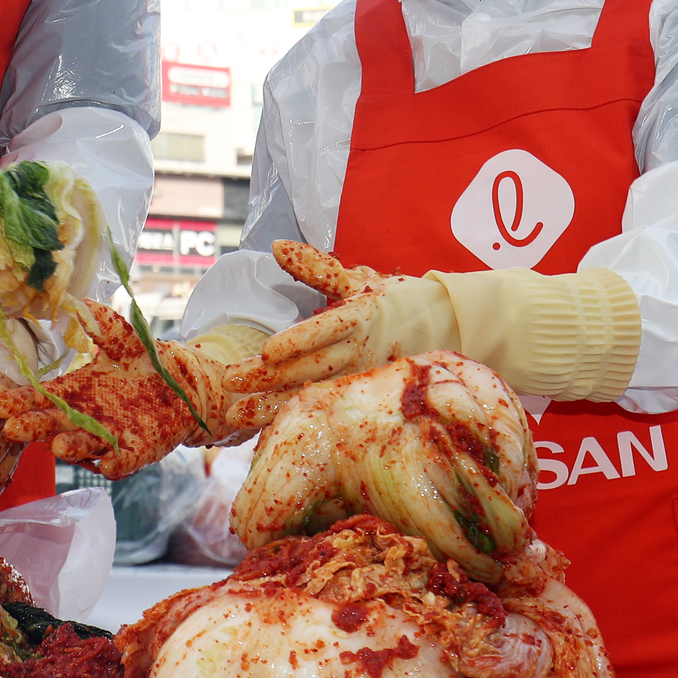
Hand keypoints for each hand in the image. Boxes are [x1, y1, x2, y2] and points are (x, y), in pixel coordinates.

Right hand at [0, 301, 237, 479]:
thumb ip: (101, 322)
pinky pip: (122, 460)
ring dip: (71, 447)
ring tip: (57, 444)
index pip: (43, 397)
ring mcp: (110, 436)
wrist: (185, 384)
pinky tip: (108, 463)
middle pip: (55, 423)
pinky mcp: (137, 450)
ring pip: (84, 444)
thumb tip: (77, 302)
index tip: (0, 404)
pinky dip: (115, 463)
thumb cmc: (146, 361)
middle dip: (34, 426)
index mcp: (77, 391)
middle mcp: (87, 417)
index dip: (22, 402)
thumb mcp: (123, 338)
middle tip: (14, 427)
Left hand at [222, 240, 453, 429]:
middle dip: (267, 378)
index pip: (324, 331)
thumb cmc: (397, 299)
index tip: (265, 350)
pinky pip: (324, 411)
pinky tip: (262, 431)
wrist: (448, 329)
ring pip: (313, 395)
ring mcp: (361, 380)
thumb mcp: (358, 278)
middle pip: (309, 368)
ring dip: (273, 408)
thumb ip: (315, 266)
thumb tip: (277, 245)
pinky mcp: (361, 400)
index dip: (296, 341)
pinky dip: (293, 420)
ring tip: (236, 416)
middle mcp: (359, 353)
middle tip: (228, 383)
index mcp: (359, 318)